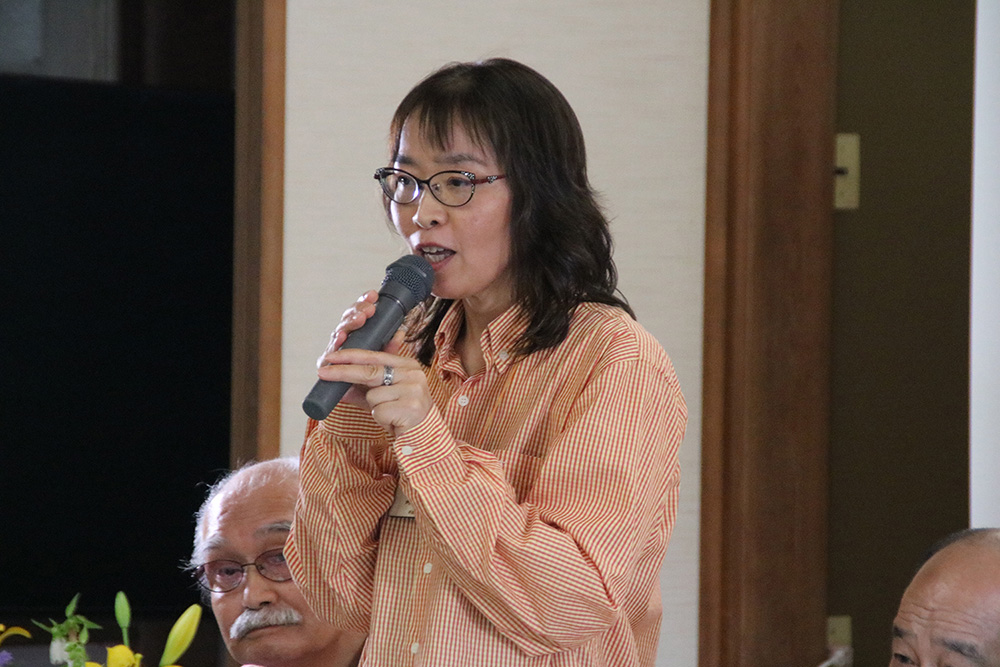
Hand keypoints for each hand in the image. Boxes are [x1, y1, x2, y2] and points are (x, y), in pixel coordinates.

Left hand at [316, 291, 431, 434]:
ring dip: (373, 407)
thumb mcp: (382, 397)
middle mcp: (413, 374)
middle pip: (369, 371)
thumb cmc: (402, 414)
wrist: (424, 436)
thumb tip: (335, 388)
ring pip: (373, 395)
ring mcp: (414, 390)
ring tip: (389, 413)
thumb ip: (362, 390)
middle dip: (342, 372)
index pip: (373, 356)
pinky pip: (379, 411)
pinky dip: (380, 419)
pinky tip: (393, 421)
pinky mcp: (411, 407)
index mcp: (407, 365)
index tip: (330, 357)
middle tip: (322, 372)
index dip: (350, 356)